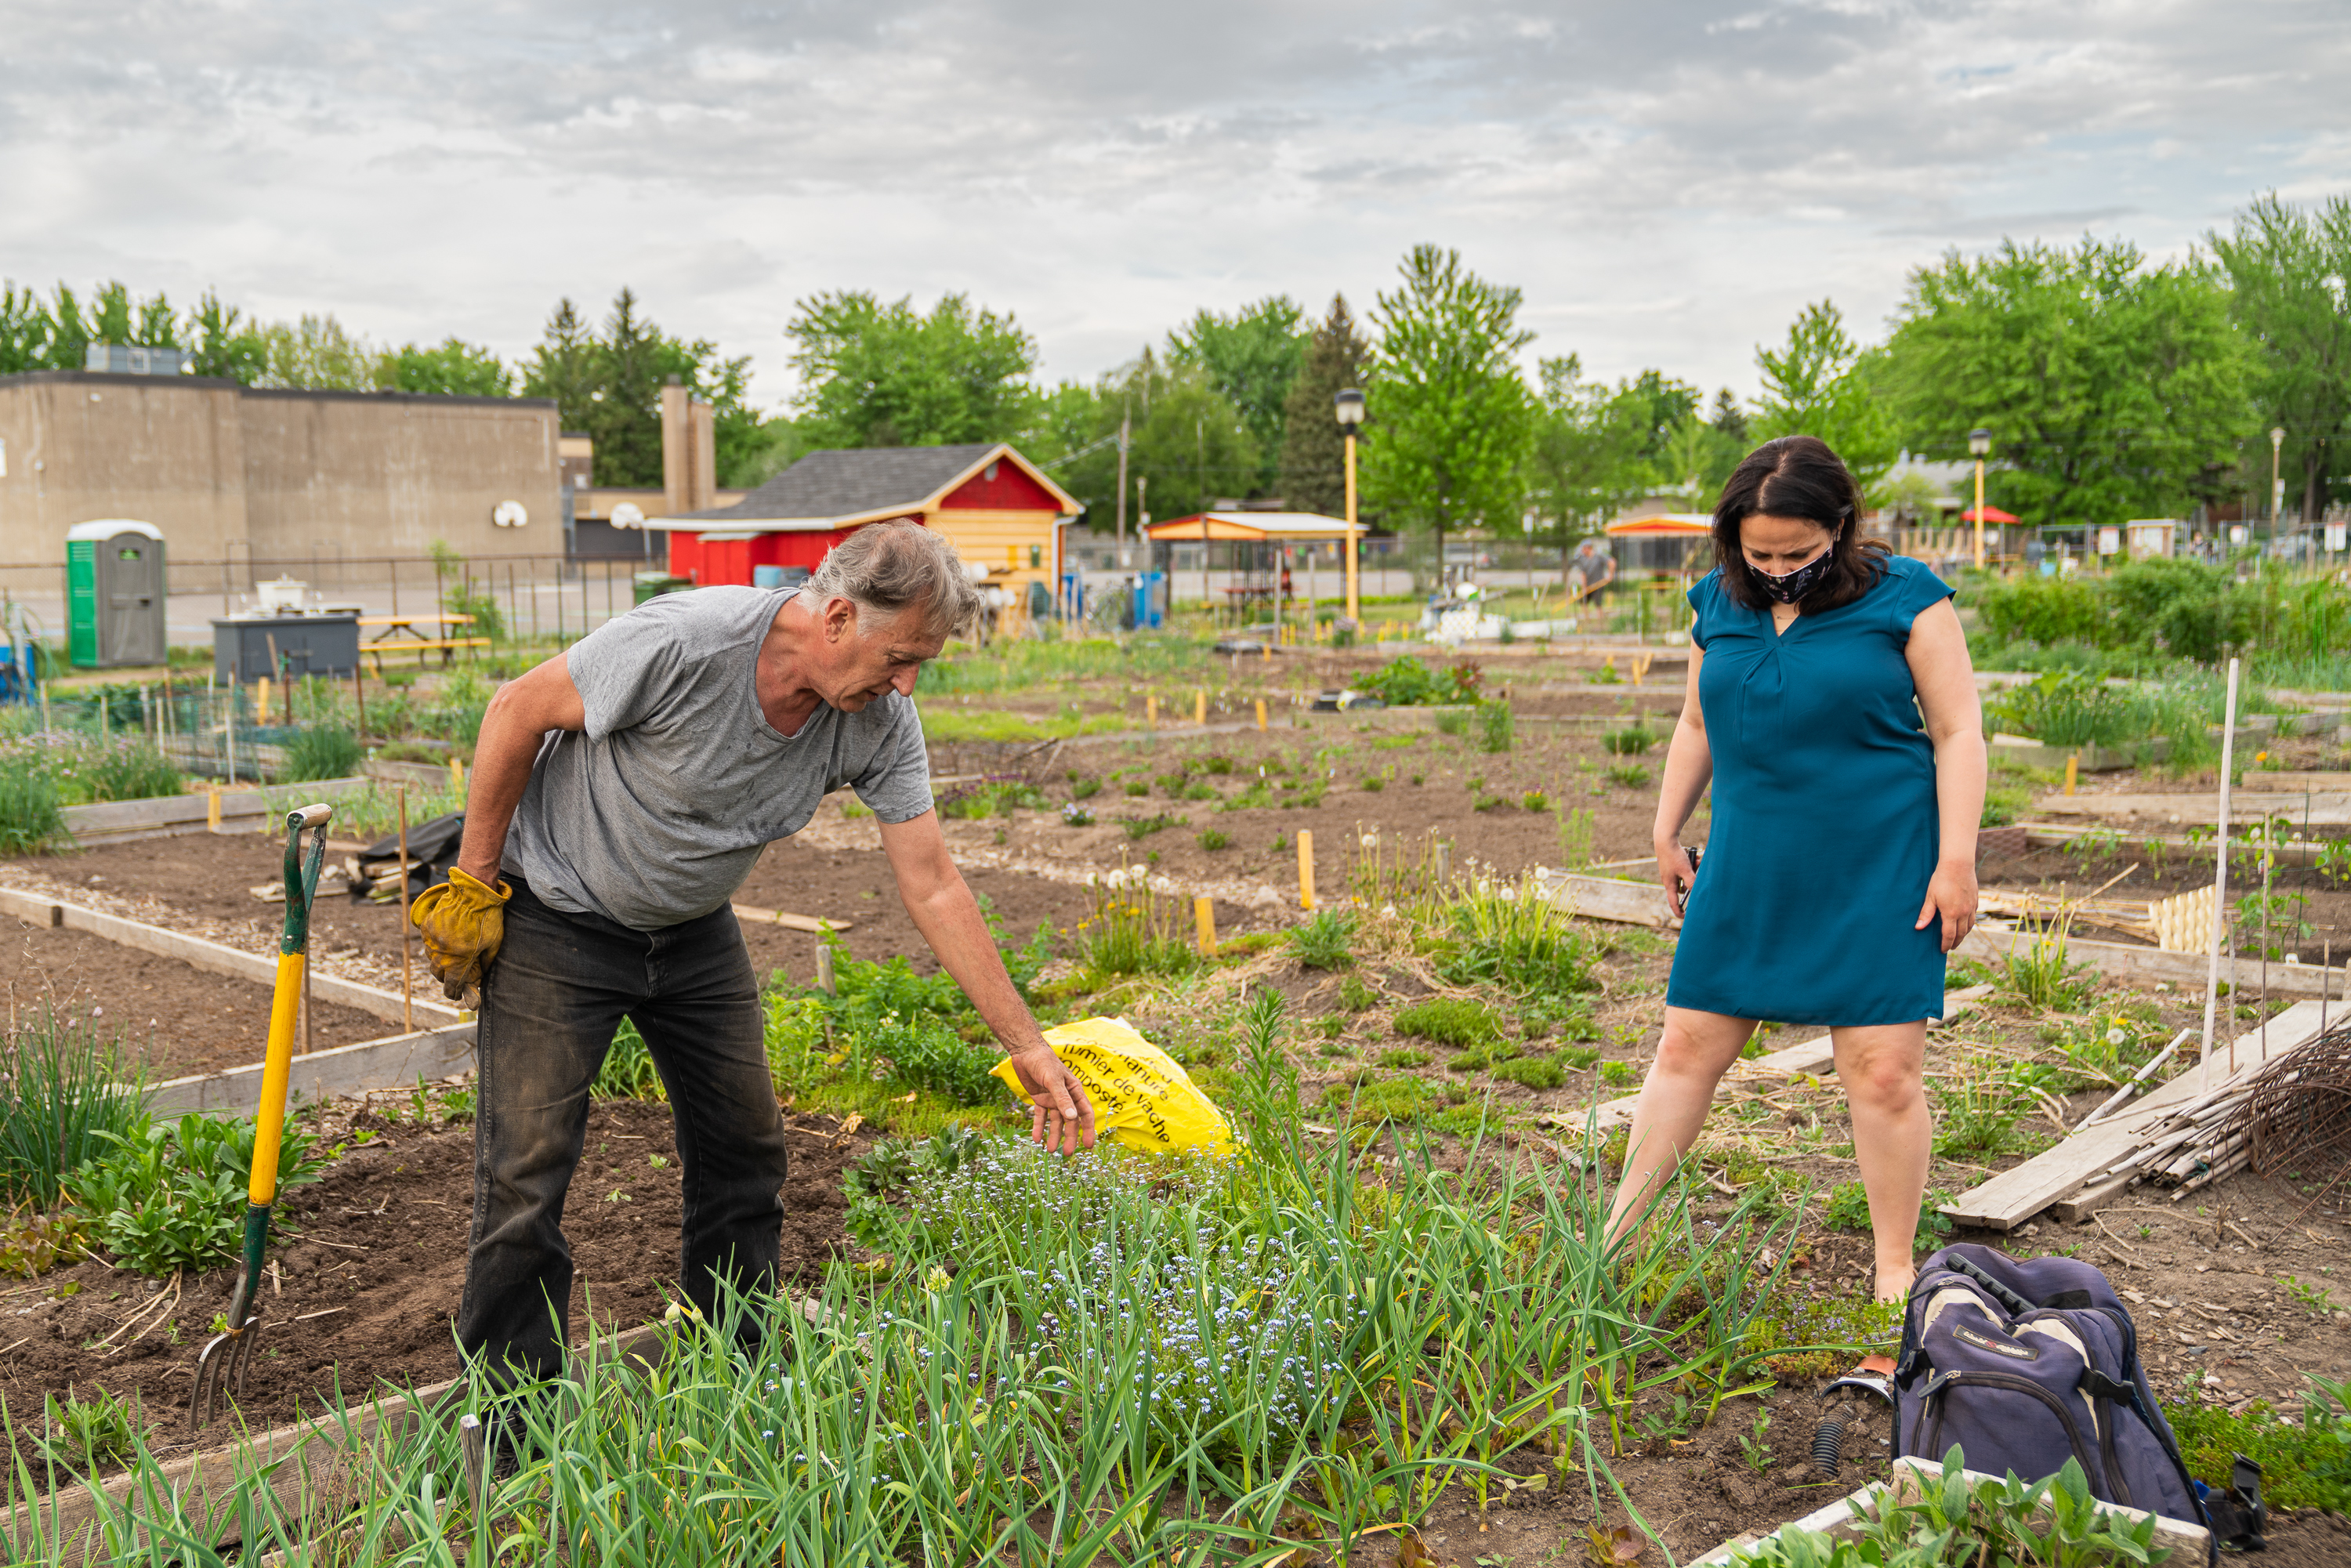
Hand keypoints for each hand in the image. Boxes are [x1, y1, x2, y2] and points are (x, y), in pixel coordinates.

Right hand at [410, 867, 511, 1000]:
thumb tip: (481, 973)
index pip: (452, 986)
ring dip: (441, 962)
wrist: (472, 893)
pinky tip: (446, 940)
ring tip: (451, 956)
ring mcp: (432, 941)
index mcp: (459, 961)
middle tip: (456, 974)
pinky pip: (428, 943)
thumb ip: (486, 962)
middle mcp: (441, 954)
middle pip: (439, 975)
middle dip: (447, 977)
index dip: (455, 993)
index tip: (456, 995)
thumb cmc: (487, 918)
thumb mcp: (493, 943)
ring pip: (432, 960)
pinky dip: (436, 946)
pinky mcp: (426, 929)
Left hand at [1004, 1043, 1096, 1153]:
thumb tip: (1073, 1118)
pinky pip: (1040, 1116)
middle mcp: (1066, 1097)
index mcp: (1075, 1091)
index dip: (1087, 1130)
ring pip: (1055, 1122)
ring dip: (1053, 1135)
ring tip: (1050, 1151)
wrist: (1026, 1052)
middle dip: (1069, 1138)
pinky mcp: (1039, 1099)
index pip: (1085, 1114)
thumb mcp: (1054, 1080)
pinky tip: (1036, 1139)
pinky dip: (1038, 1127)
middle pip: (1070, 1122)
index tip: (1087, 1146)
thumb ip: (1062, 1099)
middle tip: (1066, 1154)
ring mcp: (1052, 1099)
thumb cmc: (1044, 1062)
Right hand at [1656, 842, 1696, 918]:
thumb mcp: (1685, 870)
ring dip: (1693, 871)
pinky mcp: (1672, 864)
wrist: (1665, 840)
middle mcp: (1669, 880)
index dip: (1678, 911)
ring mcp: (1670, 872)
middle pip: (1683, 887)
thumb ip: (1691, 882)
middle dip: (1692, 882)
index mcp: (1669, 884)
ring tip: (1697, 861)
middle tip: (1699, 875)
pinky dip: (1690, 864)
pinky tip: (1693, 856)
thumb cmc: (1674, 856)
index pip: (1673, 902)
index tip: (1684, 917)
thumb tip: (1697, 893)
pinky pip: (1684, 868)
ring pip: (1685, 876)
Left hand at [1915, 859, 1978, 952]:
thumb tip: (1918, 928)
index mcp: (1951, 914)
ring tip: (1958, 939)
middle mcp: (1964, 913)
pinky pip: (1973, 917)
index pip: (1949, 935)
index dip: (1945, 945)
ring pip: (1969, 927)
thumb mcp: (1930, 896)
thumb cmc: (1941, 880)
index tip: (1942, 950)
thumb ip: (1926, 913)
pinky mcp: (1975, 901)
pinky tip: (1965, 924)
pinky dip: (1969, 924)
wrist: (1958, 865)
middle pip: (1961, 934)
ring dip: (1963, 935)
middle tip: (1950, 948)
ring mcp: (1971, 907)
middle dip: (1955, 943)